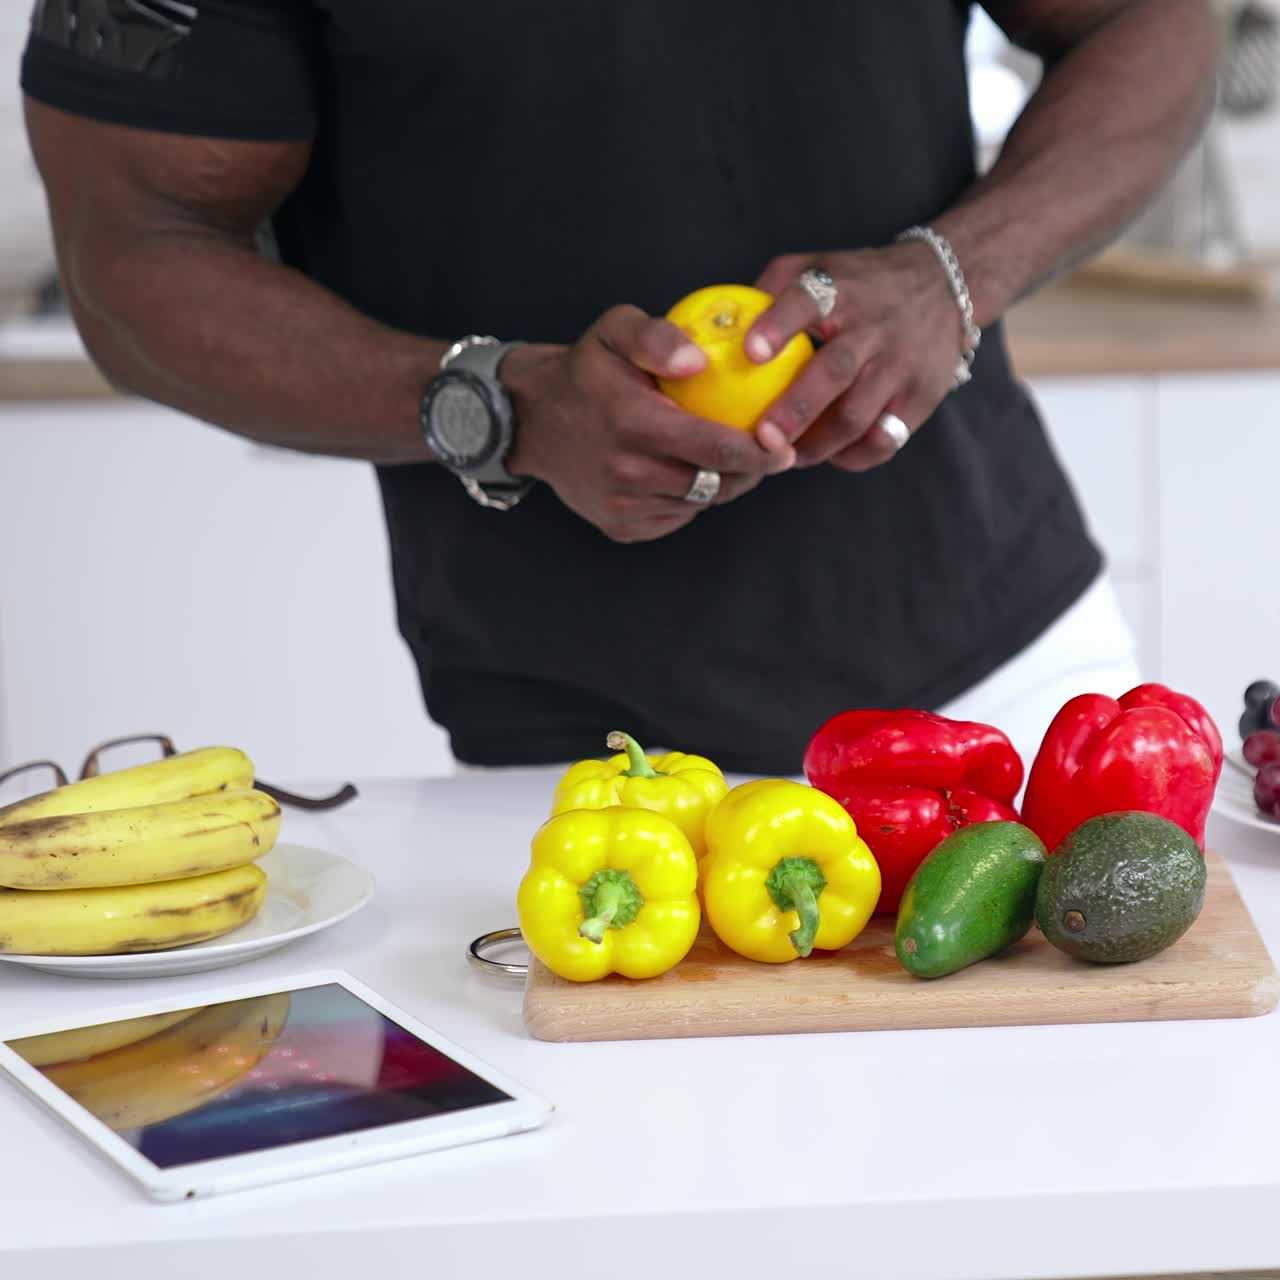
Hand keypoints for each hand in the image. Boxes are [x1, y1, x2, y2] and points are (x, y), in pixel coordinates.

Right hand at [503, 305, 790, 542]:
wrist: (530, 420)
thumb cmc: (584, 370)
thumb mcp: (613, 329)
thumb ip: (656, 336)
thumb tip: (699, 361)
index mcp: (632, 424)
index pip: (715, 447)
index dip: (759, 452)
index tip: (784, 447)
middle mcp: (626, 473)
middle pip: (716, 483)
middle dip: (750, 471)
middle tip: (768, 452)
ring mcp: (622, 506)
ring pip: (699, 502)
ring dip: (721, 484)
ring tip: (728, 457)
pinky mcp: (621, 527)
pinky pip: (676, 517)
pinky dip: (690, 499)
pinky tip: (687, 472)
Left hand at [744, 244, 967, 471]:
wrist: (943, 286)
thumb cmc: (858, 284)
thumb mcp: (818, 267)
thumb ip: (771, 290)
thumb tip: (717, 329)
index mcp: (841, 289)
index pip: (808, 299)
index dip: (778, 325)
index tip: (751, 352)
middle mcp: (875, 325)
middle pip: (835, 371)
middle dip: (796, 409)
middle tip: (763, 438)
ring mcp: (902, 364)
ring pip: (859, 415)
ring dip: (818, 445)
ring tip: (787, 458)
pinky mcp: (922, 396)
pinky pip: (885, 440)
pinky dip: (853, 456)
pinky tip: (829, 455)